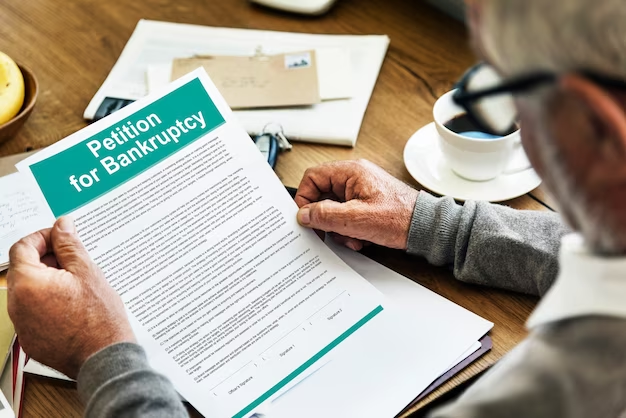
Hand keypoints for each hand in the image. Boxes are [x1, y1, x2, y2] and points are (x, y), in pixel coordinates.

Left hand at [8, 217, 134, 378]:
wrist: (104, 359)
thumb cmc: (100, 319)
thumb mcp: (88, 272)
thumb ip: (70, 245)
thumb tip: (62, 226)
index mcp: (28, 284)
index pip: (22, 247)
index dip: (43, 237)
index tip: (61, 238)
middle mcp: (17, 305)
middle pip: (24, 269)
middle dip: (47, 259)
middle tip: (74, 261)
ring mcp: (22, 324)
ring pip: (29, 291)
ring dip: (49, 280)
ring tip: (78, 284)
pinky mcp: (31, 338)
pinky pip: (34, 311)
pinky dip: (49, 302)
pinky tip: (74, 304)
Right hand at [295, 159, 418, 249]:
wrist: (426, 228)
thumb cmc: (400, 218)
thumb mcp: (356, 219)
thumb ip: (325, 215)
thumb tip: (303, 215)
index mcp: (350, 172)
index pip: (313, 177)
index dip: (304, 198)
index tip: (305, 218)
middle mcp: (354, 178)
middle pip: (322, 196)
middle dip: (325, 219)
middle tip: (328, 233)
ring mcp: (360, 191)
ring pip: (333, 209)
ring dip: (339, 228)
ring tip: (352, 238)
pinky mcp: (366, 204)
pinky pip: (346, 216)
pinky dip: (349, 230)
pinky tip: (360, 239)